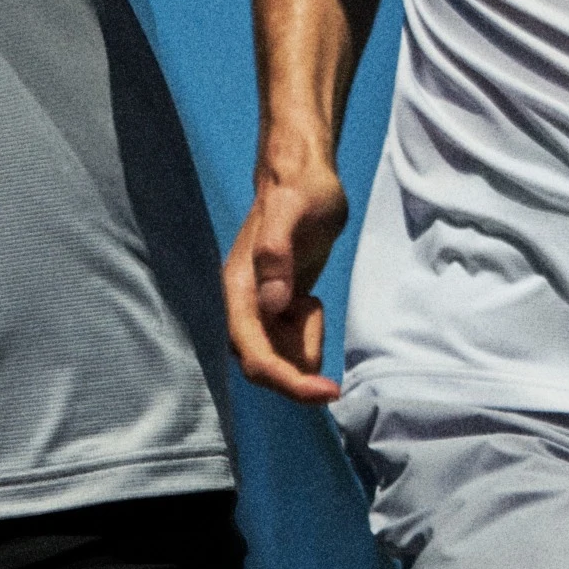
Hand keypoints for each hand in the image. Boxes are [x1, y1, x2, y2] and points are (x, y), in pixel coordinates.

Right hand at [226, 166, 350, 404]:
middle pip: (265, 367)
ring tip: (314, 302)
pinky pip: (291, 345)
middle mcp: (242, 306)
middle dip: (298, 375)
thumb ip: (276, 253)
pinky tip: (311, 301)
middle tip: (330, 365)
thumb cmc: (301, 190)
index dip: (287, 380)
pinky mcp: (276, 310)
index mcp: (238, 289)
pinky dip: (307, 335)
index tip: (325, 391)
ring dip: (304, 346)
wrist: (303, 177)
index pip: (255, 355)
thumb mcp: (292, 211)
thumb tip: (271, 304)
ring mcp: (258, 310)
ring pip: (281, 360)